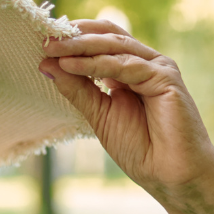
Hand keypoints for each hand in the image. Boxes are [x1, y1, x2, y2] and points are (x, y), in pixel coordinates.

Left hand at [38, 20, 213, 205]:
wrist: (171, 175)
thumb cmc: (141, 149)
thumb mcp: (99, 115)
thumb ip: (77, 89)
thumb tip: (47, 64)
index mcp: (130, 70)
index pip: (101, 42)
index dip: (73, 39)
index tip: (42, 42)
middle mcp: (145, 63)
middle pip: (107, 37)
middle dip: (74, 38)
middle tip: (44, 39)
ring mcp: (157, 68)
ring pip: (115, 46)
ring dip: (80, 46)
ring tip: (52, 49)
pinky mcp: (165, 78)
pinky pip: (124, 66)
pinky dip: (95, 64)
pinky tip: (70, 65)